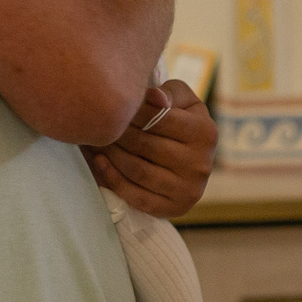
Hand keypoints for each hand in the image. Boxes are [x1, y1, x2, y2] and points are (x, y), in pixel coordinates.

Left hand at [89, 79, 214, 217]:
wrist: (192, 159)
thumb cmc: (182, 120)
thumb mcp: (182, 100)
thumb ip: (169, 92)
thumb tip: (154, 97)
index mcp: (205, 133)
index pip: (159, 119)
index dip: (132, 111)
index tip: (113, 105)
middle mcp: (201, 164)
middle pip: (145, 145)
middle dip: (118, 132)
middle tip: (97, 123)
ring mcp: (189, 190)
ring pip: (138, 170)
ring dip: (111, 154)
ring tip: (97, 140)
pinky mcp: (176, 209)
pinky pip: (136, 196)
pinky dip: (113, 179)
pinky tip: (100, 161)